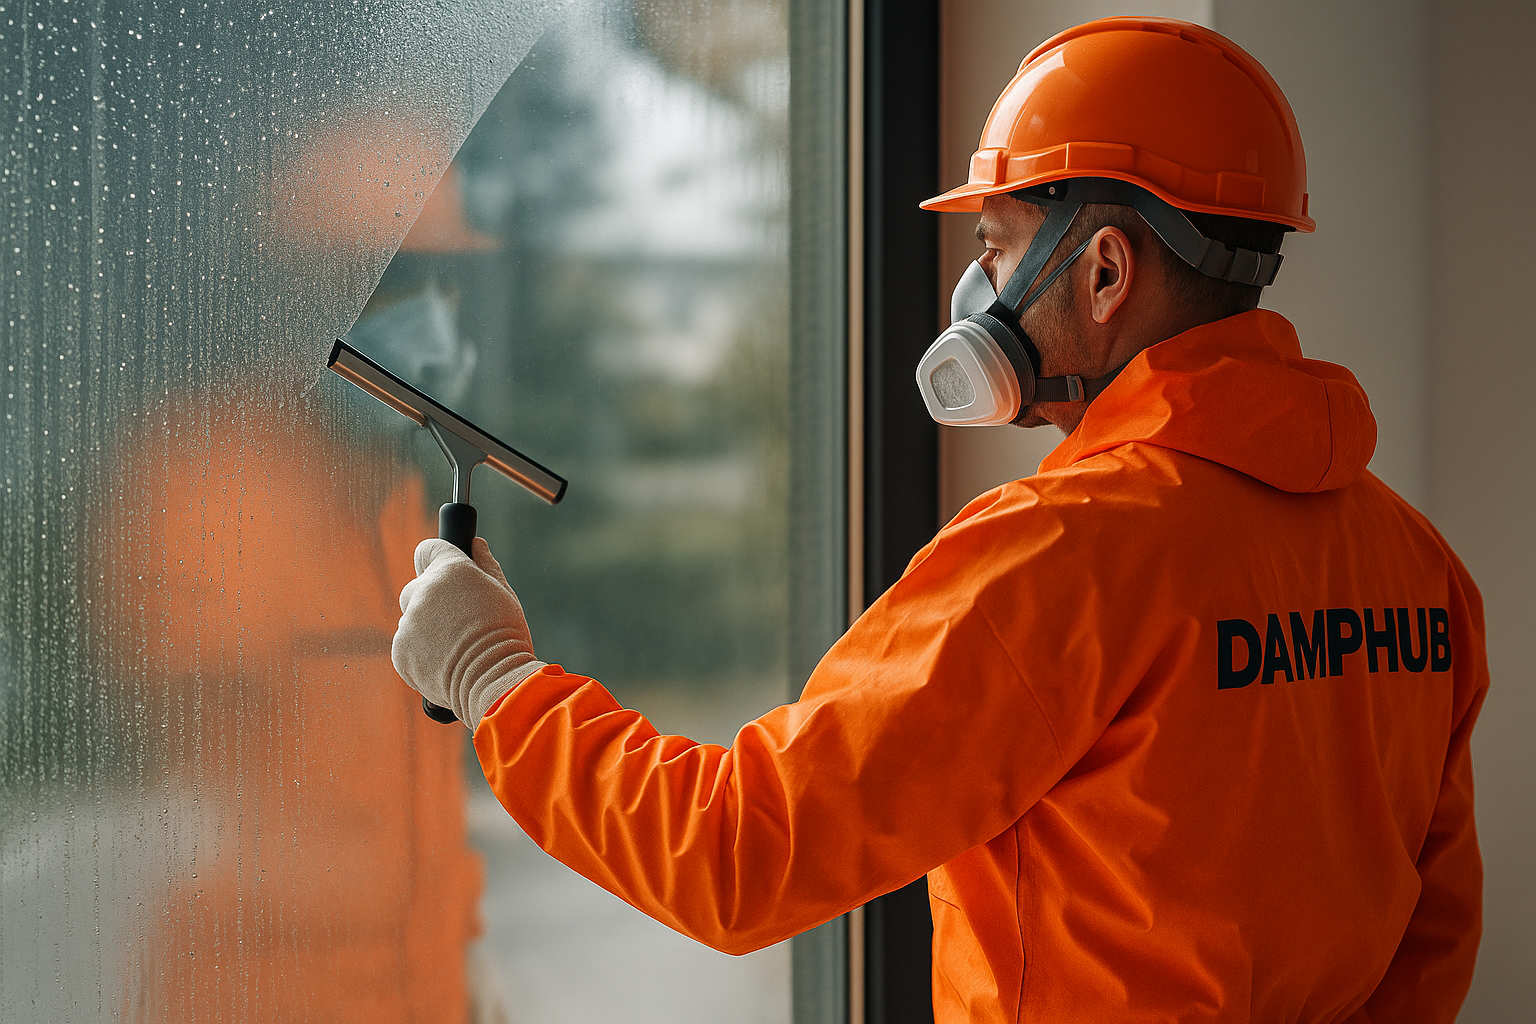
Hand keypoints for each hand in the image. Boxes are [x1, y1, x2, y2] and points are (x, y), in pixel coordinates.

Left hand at [392, 537, 544, 729]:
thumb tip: (476, 544)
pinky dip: (421, 653)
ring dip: (428, 628)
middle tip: (459, 621)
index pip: (428, 549)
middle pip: (418, 587)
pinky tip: (446, 662)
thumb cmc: (505, 635)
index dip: (436, 559)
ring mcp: (408, 622)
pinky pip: (407, 645)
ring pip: (413, 619)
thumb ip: (485, 565)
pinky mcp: (400, 651)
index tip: (443, 570)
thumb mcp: (504, 594)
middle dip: (433, 600)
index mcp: (449, 570)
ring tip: (457, 647)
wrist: (493, 681)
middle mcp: (423, 591)